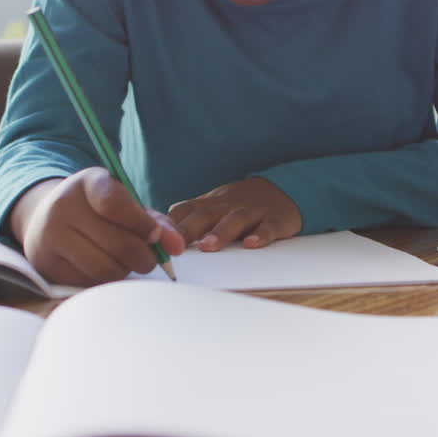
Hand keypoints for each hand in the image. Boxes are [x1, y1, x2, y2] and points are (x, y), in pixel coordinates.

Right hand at [10, 168, 185, 285]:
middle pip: (117, 244)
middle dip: (144, 257)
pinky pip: (89, 283)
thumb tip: (177, 246)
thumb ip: (155, 221)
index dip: (143, 225)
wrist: (46, 218)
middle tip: (150, 258)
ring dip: (125, 271)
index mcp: (87, 182)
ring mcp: (49, 236)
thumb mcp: (124, 204)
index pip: (115, 204)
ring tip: (125, 262)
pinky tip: (103, 267)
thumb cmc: (98, 211)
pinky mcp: (46, 264)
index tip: (157, 236)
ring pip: (104, 268)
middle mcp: (62, 206)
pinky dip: (105, 281)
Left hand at [168, 177, 301, 250]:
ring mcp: (253, 211)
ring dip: (221, 232)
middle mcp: (228, 205)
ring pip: (235, 219)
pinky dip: (261, 235)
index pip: (184, 211)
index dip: (170, 225)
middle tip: (176, 246)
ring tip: (208, 246)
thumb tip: (156, 238)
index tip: (155, 239)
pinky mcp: (276, 219)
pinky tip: (252, 244)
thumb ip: (186, 220)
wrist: (282, 190)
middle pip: (205, 214)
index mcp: (209, 204)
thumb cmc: (237, 206)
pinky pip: (268, 227)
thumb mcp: (211, 208)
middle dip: (189, 229)